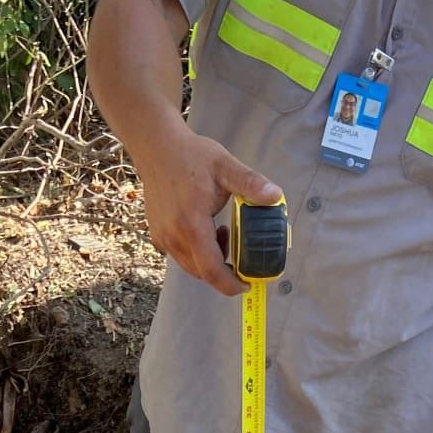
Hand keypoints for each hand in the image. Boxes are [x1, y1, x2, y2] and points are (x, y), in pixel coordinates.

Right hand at [136, 125, 283, 296]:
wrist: (157, 147)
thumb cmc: (191, 156)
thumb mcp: (225, 166)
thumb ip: (250, 184)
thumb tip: (275, 196)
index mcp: (192, 225)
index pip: (211, 269)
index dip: (230, 284)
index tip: (246, 285)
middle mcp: (173, 236)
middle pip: (201, 272)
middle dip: (223, 270)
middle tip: (240, 252)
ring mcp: (162, 236)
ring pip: (189, 265)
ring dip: (209, 259)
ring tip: (222, 233)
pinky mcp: (157, 233)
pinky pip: (179, 254)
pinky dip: (196, 252)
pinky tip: (205, 229)